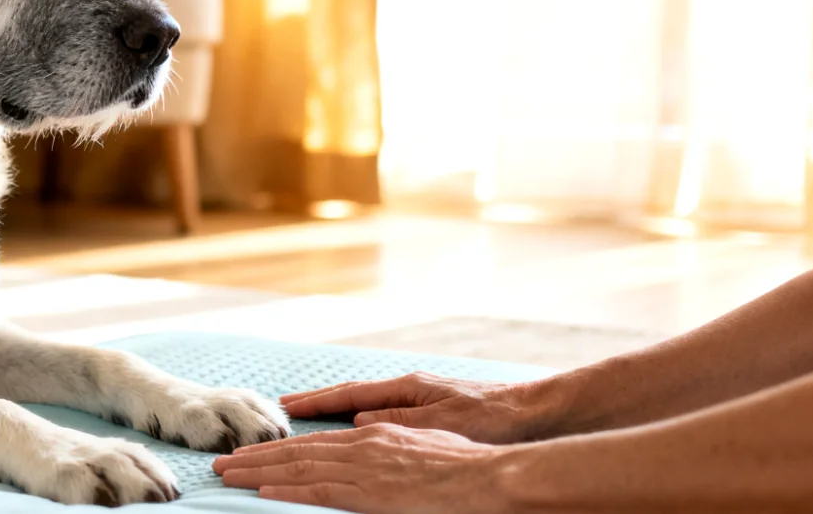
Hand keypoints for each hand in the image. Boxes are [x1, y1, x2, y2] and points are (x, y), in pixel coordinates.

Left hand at [210, 423, 511, 512]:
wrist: (490, 476)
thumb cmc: (467, 465)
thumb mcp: (423, 444)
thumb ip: (391, 444)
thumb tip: (366, 442)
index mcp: (375, 435)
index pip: (316, 443)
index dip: (280, 448)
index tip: (252, 453)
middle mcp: (364, 444)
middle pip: (298, 451)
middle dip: (257, 457)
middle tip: (223, 462)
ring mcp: (365, 466)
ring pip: (299, 468)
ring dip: (258, 472)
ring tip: (228, 475)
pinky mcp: (371, 490)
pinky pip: (320, 490)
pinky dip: (288, 491)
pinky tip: (263, 492)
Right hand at [280, 373, 550, 443]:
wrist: (529, 412)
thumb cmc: (491, 418)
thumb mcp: (443, 423)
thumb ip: (399, 421)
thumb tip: (357, 422)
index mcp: (406, 389)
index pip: (349, 395)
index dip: (315, 401)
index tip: (285, 406)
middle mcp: (406, 390)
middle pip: (349, 397)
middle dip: (315, 402)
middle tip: (283, 406)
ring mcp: (416, 398)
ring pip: (362, 404)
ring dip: (331, 409)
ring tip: (303, 416)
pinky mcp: (427, 410)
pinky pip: (379, 411)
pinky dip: (356, 415)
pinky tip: (350, 424)